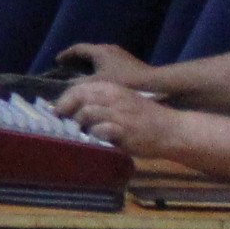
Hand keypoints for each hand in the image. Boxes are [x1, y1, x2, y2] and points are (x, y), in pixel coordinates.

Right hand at [54, 40, 150, 85]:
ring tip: (79, 73)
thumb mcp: (98, 84)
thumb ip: (79, 84)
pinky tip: (97, 78)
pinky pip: (105, 60)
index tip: (57, 61)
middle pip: (87, 51)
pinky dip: (96, 66)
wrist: (152, 82)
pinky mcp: (126, 61)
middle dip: (75, 58)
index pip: (77, 48)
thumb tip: (65, 85)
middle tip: (66, 67)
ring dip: (86, 62)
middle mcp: (108, 48)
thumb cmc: (124, 81)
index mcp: (99, 51)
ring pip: (97, 55)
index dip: (66, 55)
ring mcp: (119, 54)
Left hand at [61, 76, 184, 158]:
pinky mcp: (125, 130)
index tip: (57, 112)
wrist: (172, 130)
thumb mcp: (122, 102)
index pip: (79, 87)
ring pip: (86, 113)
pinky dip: (94, 136)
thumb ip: (99, 103)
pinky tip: (97, 140)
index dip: (64, 100)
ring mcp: (119, 113)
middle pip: (79, 97)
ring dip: (78, 125)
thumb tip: (69, 110)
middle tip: (61, 123)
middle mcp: (114, 97)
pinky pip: (100, 130)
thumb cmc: (144, 118)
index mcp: (112, 88)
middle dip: (65, 110)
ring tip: (79, 133)